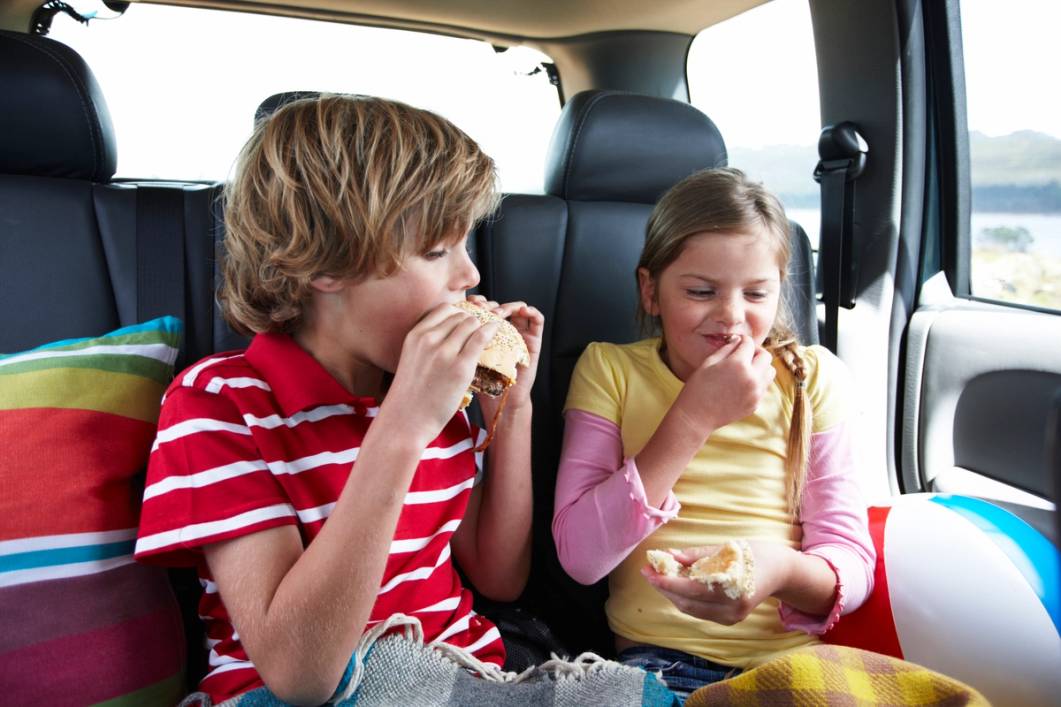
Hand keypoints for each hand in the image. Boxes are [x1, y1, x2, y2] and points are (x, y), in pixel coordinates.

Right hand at [385, 303, 498, 444]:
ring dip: (482, 327)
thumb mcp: (411, 359)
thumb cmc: (410, 395)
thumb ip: (426, 343)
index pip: (444, 309)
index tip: (466, 325)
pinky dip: (491, 332)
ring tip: (488, 335)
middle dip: (472, 322)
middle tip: (480, 332)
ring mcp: (445, 353)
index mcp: (415, 335)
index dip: (459, 314)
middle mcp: (429, 339)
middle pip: (460, 316)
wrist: (405, 421)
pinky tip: (496, 331)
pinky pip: (481, 338)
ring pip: (472, 324)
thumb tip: (451, 334)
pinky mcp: (460, 368)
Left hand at [464, 295, 543, 412]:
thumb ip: (461, 341)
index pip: (482, 308)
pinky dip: (532, 313)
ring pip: (516, 309)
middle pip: (498, 306)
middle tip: (482, 308)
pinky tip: (524, 310)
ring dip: (508, 306)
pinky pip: (537, 322)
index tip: (467, 305)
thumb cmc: (481, 383)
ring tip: (499, 312)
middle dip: (490, 304)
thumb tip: (445, 323)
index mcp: (484, 332)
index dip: (475, 303)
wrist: (501, 401)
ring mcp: (519, 334)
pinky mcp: (534, 341)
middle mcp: (502, 331)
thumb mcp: (466, 358)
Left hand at [640, 541, 795, 624]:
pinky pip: (699, 611)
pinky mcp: (729, 620)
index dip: (668, 582)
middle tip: (647, 570)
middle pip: (687, 603)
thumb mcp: (727, 548)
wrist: (781, 572)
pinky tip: (674, 584)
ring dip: (671, 594)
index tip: (649, 571)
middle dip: (664, 587)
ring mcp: (731, 618)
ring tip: (657, 575)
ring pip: (690, 610)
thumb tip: (670, 556)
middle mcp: (733, 609)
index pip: (692, 590)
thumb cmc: (755, 554)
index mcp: (734, 588)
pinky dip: (684, 598)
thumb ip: (697, 555)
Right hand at [671, 335, 775, 439]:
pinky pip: (764, 387)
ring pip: (770, 372)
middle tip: (744, 354)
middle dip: (755, 351)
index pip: (750, 343)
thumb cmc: (698, 387)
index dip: (743, 340)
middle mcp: (752, 378)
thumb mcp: (709, 362)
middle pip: (766, 356)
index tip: (737, 342)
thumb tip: (739, 341)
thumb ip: (727, 348)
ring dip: (761, 366)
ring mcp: (756, 393)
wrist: (696, 416)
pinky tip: (742, 384)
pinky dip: (757, 381)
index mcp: (738, 364)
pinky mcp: (756, 404)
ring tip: (746, 369)